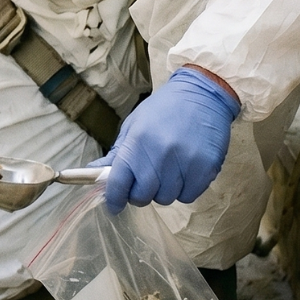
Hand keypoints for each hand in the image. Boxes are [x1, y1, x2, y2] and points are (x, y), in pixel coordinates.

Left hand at [91, 66, 239, 212]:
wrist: (202, 94)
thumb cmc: (163, 110)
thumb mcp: (133, 126)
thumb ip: (116, 154)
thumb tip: (93, 172)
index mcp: (136, 144)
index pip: (118, 184)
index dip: (114, 199)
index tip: (113, 205)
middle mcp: (159, 156)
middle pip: (142, 197)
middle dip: (140, 194)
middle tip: (145, 181)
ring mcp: (184, 164)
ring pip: (166, 199)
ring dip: (163, 191)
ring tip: (168, 170)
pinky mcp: (205, 169)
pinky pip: (188, 196)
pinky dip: (184, 190)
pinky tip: (184, 171)